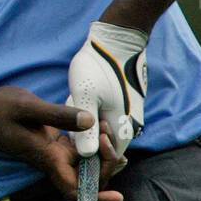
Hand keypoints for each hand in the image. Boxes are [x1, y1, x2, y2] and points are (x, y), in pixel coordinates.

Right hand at [0, 86, 124, 200]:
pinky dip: (93, 138)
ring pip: (87, 160)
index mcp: (47, 158)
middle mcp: (53, 159)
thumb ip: (58, 115)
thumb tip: (90, 122)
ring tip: (104, 124)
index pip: (73, 189)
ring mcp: (54, 151)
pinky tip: (97, 122)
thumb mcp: (27, 108)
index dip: (96, 197)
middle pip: (88, 175)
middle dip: (106, 160)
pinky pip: (80, 147)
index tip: (117, 196)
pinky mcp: (54, 141)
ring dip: (101, 147)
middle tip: (107, 133)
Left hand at [68, 21, 148, 157]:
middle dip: (83, 137)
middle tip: (72, 115)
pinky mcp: (118, 106)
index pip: (108, 160)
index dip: (89, 158)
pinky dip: (87, 114)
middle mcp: (128, 125)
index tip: (73, 139)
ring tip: (76, 103)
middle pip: (102, 147)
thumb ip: (86, 128)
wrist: (116, 40)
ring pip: (98, 132)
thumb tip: (86, 155)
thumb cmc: (99, 65)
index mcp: (123, 127)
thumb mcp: (86, 96)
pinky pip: (100, 119)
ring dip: (84, 124)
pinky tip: (79, 98)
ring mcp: (124, 115)